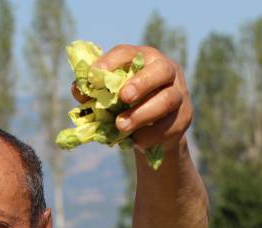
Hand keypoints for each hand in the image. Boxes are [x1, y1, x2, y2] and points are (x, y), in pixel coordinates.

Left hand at [73, 44, 192, 156]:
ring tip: (121, 126)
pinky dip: (148, 135)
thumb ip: (94, 92)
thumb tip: (78, 89)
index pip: (129, 53)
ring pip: (166, 100)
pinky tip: (135, 140)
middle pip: (160, 70)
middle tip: (124, 97)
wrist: (153, 131)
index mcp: (144, 58)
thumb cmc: (127, 106)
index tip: (93, 76)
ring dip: (142, 114)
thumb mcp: (110, 98)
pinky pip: (168, 126)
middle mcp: (166, 71)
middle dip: (141, 83)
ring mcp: (179, 94)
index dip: (111, 62)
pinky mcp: (184, 118)